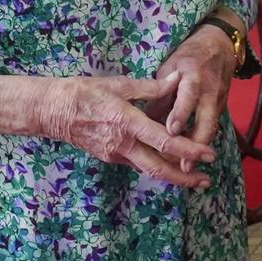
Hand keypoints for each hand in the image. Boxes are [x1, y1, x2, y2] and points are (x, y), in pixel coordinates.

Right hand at [39, 70, 214, 188]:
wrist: (53, 111)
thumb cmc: (85, 92)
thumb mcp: (119, 84)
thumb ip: (151, 86)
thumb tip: (177, 79)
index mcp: (127, 123)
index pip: (163, 141)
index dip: (188, 149)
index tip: (208, 154)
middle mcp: (123, 145)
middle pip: (158, 169)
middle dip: (184, 177)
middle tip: (206, 181)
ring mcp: (115, 154)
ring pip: (148, 169)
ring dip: (171, 175)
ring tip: (193, 176)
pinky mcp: (110, 157)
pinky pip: (137, 163)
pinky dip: (154, 164)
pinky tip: (167, 161)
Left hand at [146, 26, 235, 170]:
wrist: (219, 46)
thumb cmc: (188, 56)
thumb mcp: (170, 66)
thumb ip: (160, 92)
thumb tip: (146, 119)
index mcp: (193, 75)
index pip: (188, 96)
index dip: (181, 114)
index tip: (171, 131)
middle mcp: (209, 91)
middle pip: (206, 121)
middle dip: (195, 145)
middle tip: (183, 166)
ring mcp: (218, 101)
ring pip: (210, 129)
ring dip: (198, 149)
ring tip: (183, 169)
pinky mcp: (221, 109)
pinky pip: (211, 127)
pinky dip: (200, 142)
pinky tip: (188, 156)